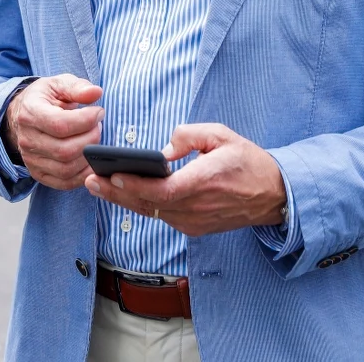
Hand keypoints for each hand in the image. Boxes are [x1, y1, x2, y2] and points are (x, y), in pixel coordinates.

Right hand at [2, 74, 103, 189]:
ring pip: (66, 169)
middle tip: (98, 127)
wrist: (23, 114)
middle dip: (90, 140)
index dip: (86, 120)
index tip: (98, 112)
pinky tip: (90, 161)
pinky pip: (64, 183)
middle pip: (65, 150)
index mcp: (30, 113)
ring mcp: (31, 160)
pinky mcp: (38, 173)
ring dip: (88, 158)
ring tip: (93, 140)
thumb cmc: (44, 98)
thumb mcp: (58, 84)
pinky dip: (82, 176)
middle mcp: (27, 140)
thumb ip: (77, 87)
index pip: (60, 125)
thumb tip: (96, 93)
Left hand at [84, 123, 285, 236]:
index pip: (161, 191)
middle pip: (148, 205)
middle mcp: (196, 208)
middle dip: (116, 193)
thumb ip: (190, 135)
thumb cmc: (247, 162)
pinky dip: (142, 205)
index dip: (134, 186)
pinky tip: (123, 194)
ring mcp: (194, 221)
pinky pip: (162, 216)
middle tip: (89, 181)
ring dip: (124, 200)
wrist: (274, 195)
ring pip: (151, 213)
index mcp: (203, 183)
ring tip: (97, 185)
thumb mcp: (222, 135)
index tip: (111, 176)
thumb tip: (164, 150)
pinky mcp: (194, 227)